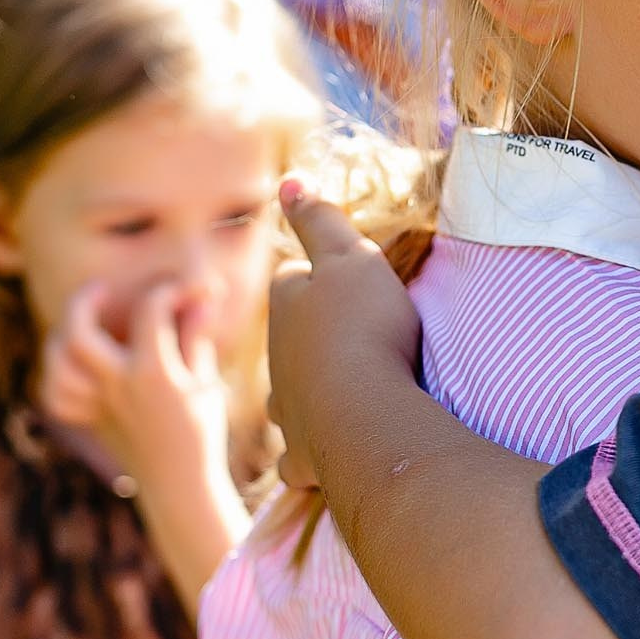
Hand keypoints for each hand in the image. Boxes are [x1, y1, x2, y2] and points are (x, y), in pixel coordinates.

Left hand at [41, 280, 229, 509]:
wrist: (179, 486)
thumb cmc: (201, 430)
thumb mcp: (205, 381)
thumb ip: (195, 337)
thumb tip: (200, 297)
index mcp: (155, 373)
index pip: (151, 310)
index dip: (170, 290)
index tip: (184, 292)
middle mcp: (120, 386)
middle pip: (79, 332)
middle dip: (85, 301)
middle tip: (102, 289)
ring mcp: (99, 404)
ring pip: (58, 361)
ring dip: (65, 335)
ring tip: (84, 323)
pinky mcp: (89, 418)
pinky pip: (56, 395)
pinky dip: (58, 376)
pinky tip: (75, 363)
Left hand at [268, 178, 422, 495]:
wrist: (362, 410)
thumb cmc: (362, 327)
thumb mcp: (351, 258)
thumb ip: (320, 220)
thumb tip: (287, 180)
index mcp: (286, 305)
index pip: (290, 280)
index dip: (313, 279)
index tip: (340, 285)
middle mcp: (276, 359)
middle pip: (287, 342)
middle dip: (306, 341)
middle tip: (345, 340)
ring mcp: (288, 410)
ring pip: (286, 399)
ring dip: (304, 396)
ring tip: (335, 397)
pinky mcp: (303, 456)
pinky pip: (299, 457)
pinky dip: (308, 455)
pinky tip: (326, 454)